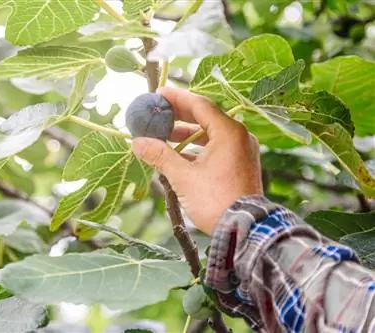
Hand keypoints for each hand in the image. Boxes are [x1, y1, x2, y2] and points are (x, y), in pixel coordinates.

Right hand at [131, 87, 262, 235]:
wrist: (245, 230)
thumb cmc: (215, 201)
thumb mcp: (183, 177)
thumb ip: (160, 156)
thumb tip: (137, 143)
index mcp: (228, 132)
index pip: (199, 105)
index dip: (176, 98)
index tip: (158, 94)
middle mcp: (239, 137)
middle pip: (205, 117)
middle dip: (179, 117)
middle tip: (157, 114)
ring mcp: (242, 151)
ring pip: (210, 134)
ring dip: (187, 135)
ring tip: (163, 137)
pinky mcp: (240, 165)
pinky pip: (217, 148)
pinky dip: (197, 149)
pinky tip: (178, 156)